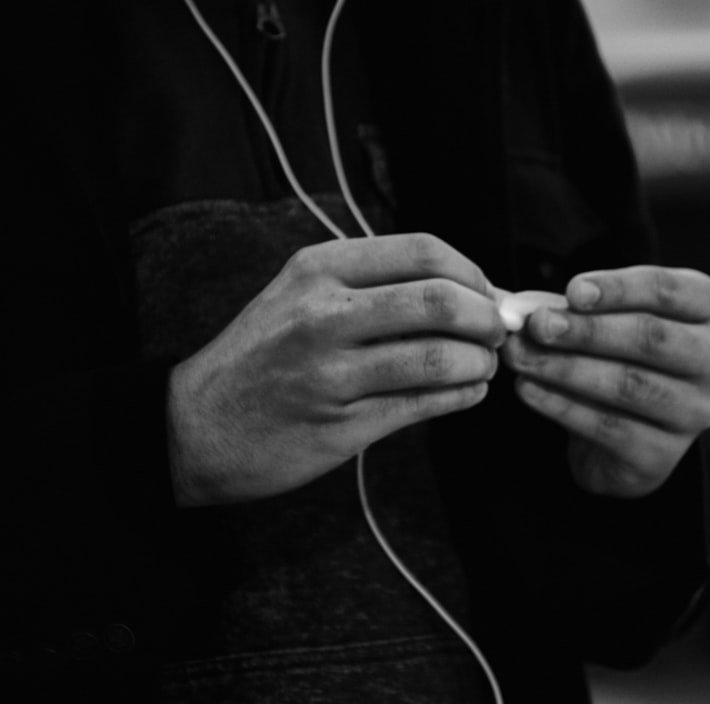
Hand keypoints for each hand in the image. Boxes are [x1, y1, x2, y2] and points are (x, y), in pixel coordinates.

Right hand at [169, 233, 505, 506]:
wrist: (195, 424)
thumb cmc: (263, 354)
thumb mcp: (301, 294)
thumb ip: (376, 284)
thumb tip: (471, 288)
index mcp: (319, 269)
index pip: (423, 251)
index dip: (473, 272)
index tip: (486, 293)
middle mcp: (323, 315)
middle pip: (441, 301)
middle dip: (486, 318)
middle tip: (495, 332)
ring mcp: (331, 374)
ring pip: (440, 358)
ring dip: (480, 363)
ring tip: (482, 367)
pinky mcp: (341, 427)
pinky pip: (426, 405)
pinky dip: (463, 396)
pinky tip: (468, 392)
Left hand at [501, 266, 709, 497]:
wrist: (620, 432)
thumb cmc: (615, 354)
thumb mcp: (601, 318)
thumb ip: (571, 309)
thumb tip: (523, 310)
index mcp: (709, 309)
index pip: (669, 290)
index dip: (618, 289)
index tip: (572, 291)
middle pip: (652, 338)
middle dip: (588, 331)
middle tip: (538, 325)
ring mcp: (696, 411)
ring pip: (630, 385)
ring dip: (567, 368)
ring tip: (522, 357)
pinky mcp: (665, 455)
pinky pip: (609, 427)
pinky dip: (561, 406)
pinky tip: (528, 390)